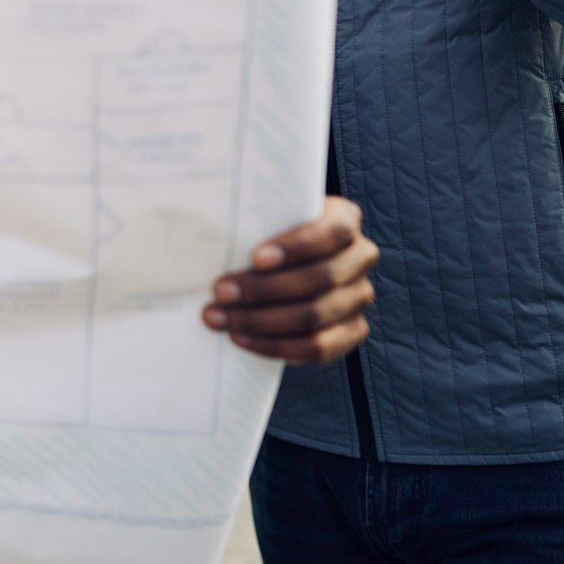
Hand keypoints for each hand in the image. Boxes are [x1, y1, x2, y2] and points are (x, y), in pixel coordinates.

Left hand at [203, 196, 377, 363]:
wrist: (284, 265)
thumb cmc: (266, 234)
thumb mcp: (265, 216)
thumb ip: (249, 215)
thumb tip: (203, 216)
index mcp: (344, 219)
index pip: (333, 232)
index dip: (296, 247)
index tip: (255, 258)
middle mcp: (360, 257)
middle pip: (321, 279)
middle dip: (265, 289)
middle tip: (220, 291)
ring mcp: (359, 296)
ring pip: (315, 316)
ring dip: (262, 321)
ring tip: (219, 318)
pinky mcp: (352, 330)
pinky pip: (318, 348)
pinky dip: (276, 346)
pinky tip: (241, 338)